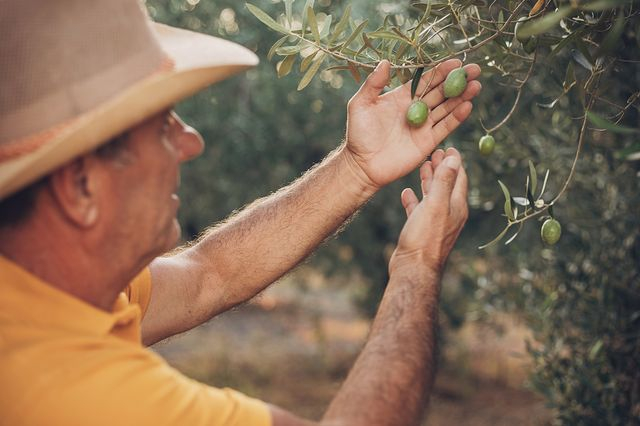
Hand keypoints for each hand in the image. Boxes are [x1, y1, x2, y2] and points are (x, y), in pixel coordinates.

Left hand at [342, 60, 480, 190]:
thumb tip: (386, 61)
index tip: (457, 62)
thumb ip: (373, 84)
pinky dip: (457, 117)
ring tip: (477, 86)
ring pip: (447, 108)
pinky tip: (467, 106)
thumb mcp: (360, 104)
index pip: (425, 80)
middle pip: (441, 91)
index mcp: (402, 97)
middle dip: (459, 80)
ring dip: (462, 97)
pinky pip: (445, 128)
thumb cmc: (358, 134)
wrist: (363, 165)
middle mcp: (416, 109)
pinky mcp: (428, 142)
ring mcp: (423, 126)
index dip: (441, 71)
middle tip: (475, 70)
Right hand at [389, 148, 467, 275]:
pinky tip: (407, 193)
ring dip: (429, 180)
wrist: (414, 269)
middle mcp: (449, 213)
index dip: (454, 161)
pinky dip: (415, 199)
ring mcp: (436, 222)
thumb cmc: (425, 237)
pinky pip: (420, 210)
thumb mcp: (436, 204)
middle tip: (433, 152)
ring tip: (422, 167)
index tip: (448, 147)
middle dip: (441, 167)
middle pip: (447, 185)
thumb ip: (444, 181)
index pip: (459, 177)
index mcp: (456, 206)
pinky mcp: (422, 231)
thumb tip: (454, 158)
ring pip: (433, 196)